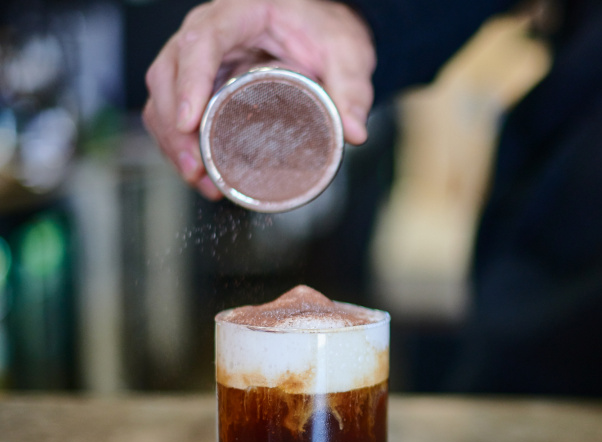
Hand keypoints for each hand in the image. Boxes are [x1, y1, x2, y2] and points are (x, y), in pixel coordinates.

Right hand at [143, 0, 375, 198]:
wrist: (321, 31)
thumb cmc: (326, 32)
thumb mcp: (347, 55)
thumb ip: (352, 90)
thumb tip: (355, 134)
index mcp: (241, 13)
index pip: (202, 41)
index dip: (189, 81)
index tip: (190, 121)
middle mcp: (209, 31)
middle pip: (168, 71)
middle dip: (174, 125)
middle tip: (196, 169)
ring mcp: (198, 58)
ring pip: (161, 94)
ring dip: (172, 141)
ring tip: (199, 180)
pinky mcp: (200, 83)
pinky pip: (173, 110)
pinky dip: (178, 143)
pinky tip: (199, 174)